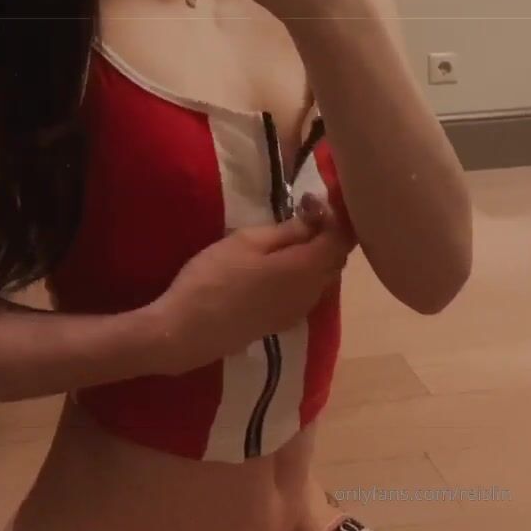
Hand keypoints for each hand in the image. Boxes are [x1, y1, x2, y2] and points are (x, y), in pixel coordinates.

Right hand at [154, 212, 349, 376]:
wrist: (188, 331)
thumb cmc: (215, 277)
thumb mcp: (248, 241)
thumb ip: (288, 230)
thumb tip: (318, 215)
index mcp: (307, 268)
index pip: (341, 239)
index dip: (334, 216)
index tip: (310, 198)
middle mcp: (313, 292)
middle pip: (336, 259)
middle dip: (327, 233)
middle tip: (302, 211)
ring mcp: (300, 311)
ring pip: (323, 276)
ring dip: (315, 254)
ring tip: (290, 235)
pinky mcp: (285, 322)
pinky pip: (308, 292)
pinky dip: (304, 273)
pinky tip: (280, 265)